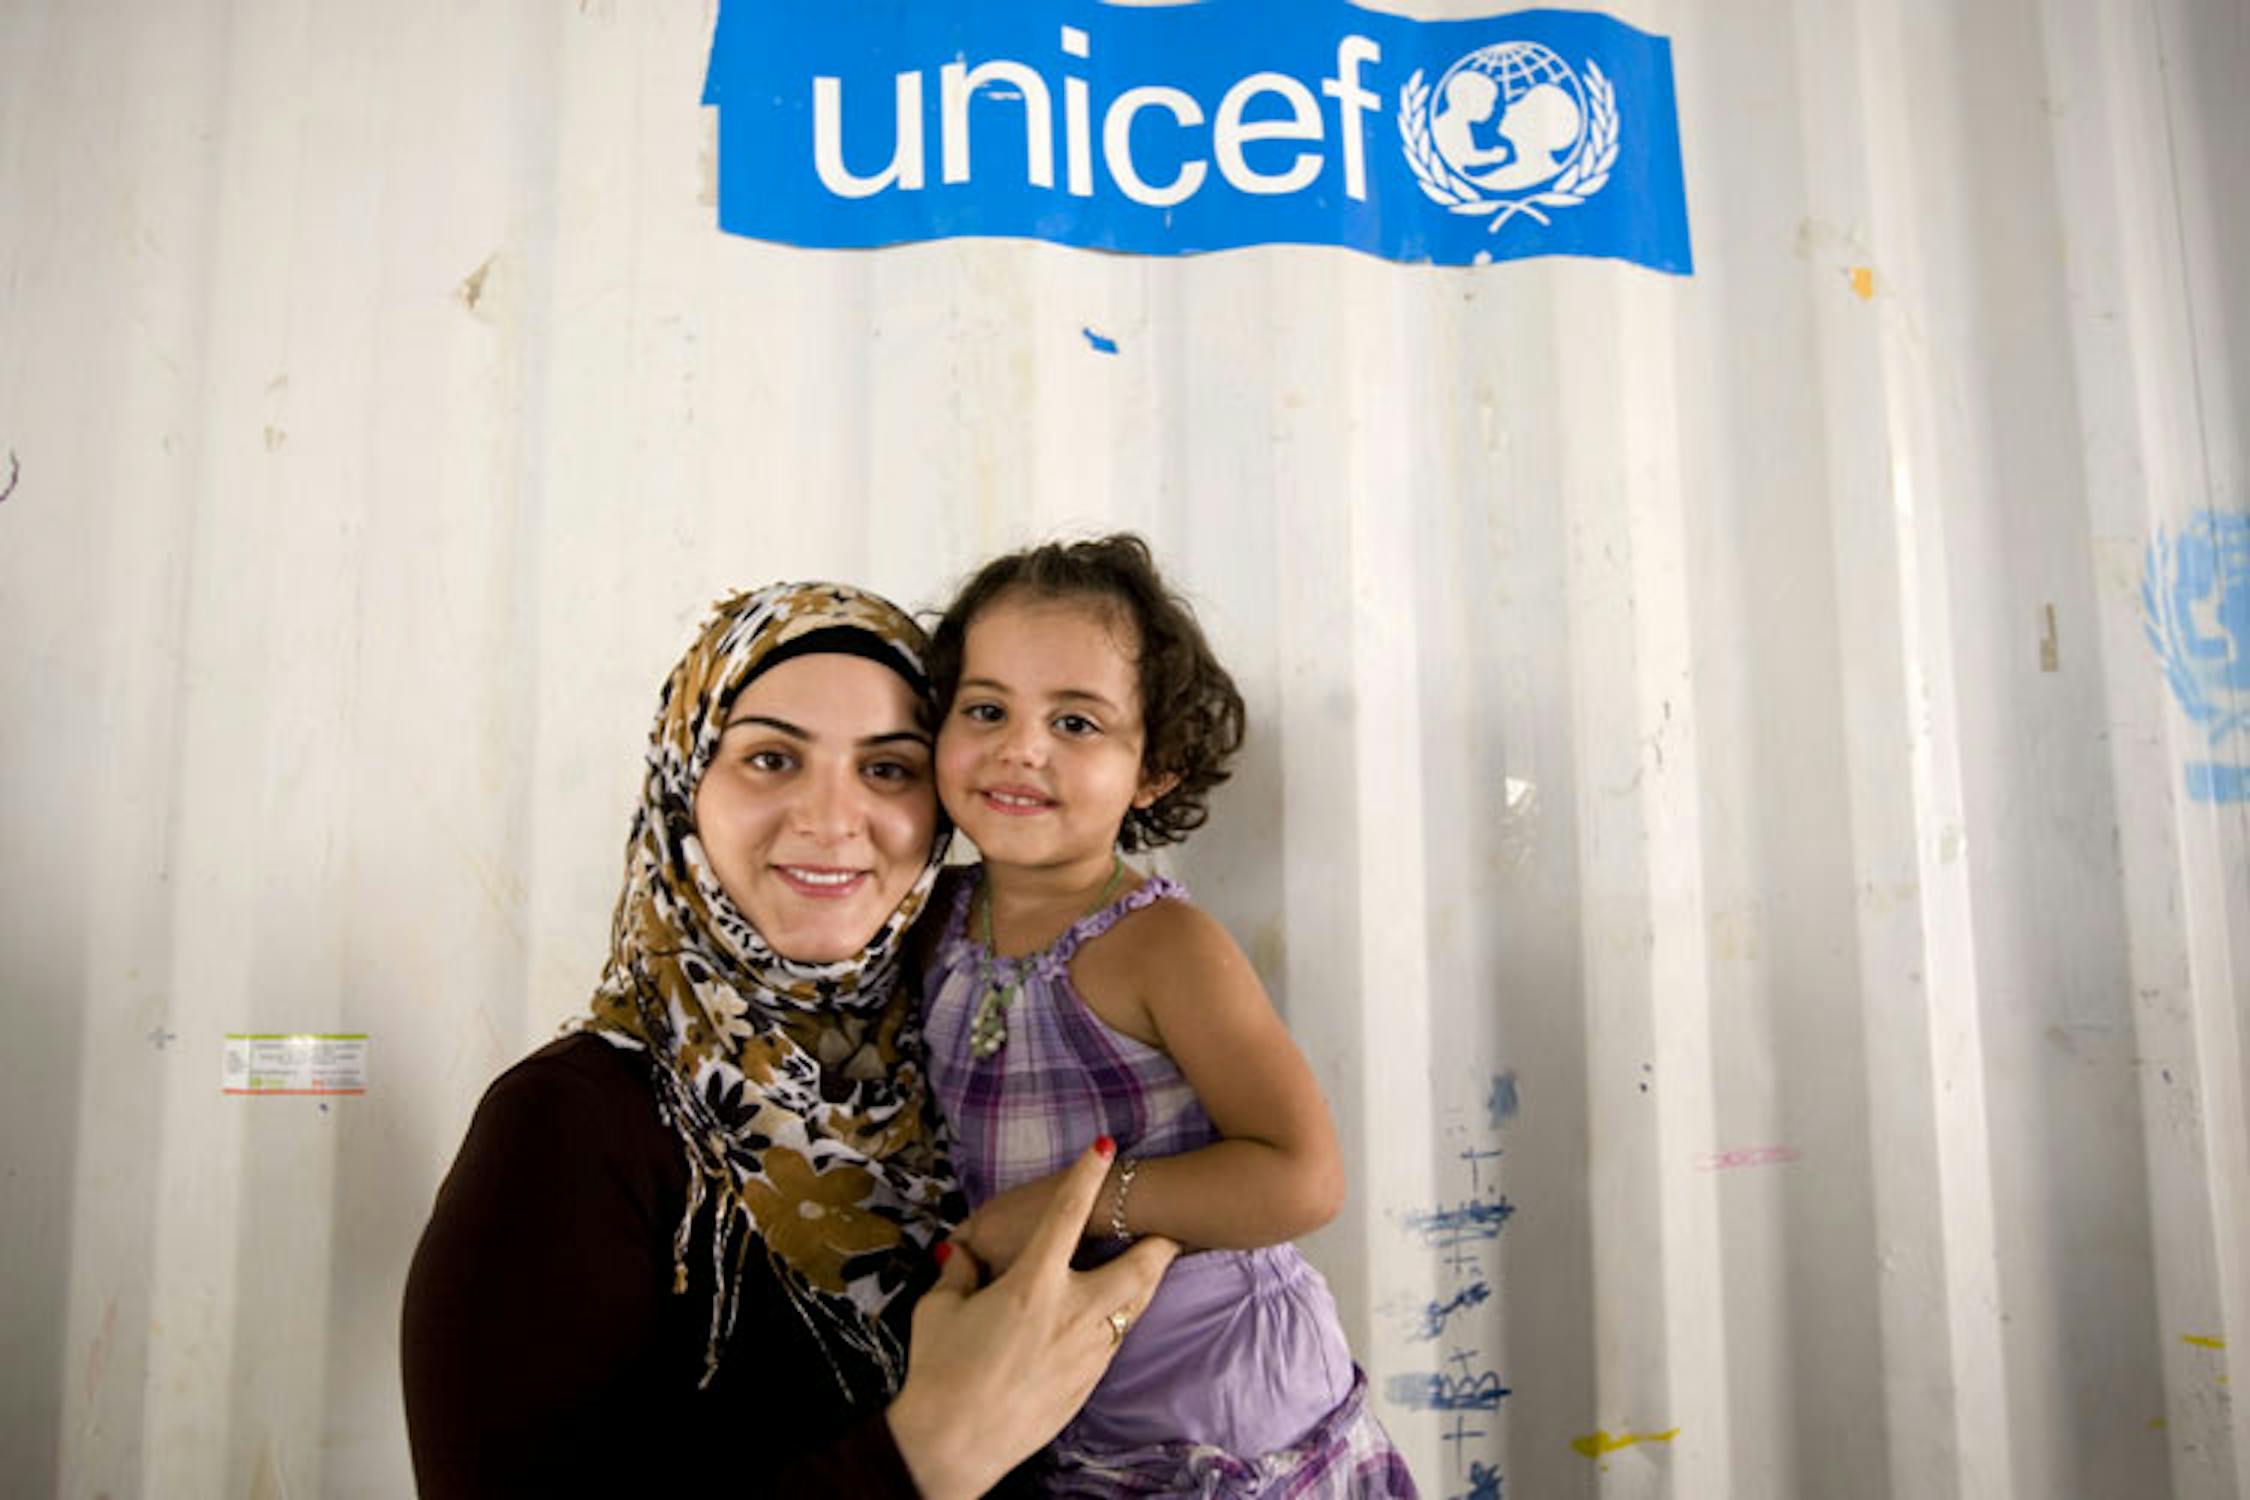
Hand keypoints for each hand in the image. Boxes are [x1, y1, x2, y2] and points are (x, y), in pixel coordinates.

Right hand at [886, 1142, 1177, 1499]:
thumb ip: (958, 1273)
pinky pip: (1114, 1342)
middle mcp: (1071, 1313)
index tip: (1104, 1148)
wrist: (956, 1442)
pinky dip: (1118, 1321)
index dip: (1086, 1177)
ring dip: (1146, 1283)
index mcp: (1033, 1284)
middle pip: (1136, 1268)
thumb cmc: (940, 1371)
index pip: (1067, 1215)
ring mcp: (1086, 1351)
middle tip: (1173, 1226)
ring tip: (1154, 1265)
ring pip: (1133, 1308)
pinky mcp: (1087, 1384)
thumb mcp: (939, 1310)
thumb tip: (961, 1253)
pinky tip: (1111, 1318)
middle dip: (1160, 1244)